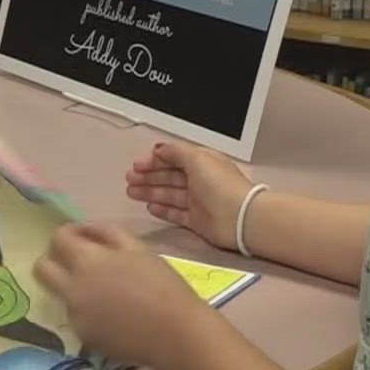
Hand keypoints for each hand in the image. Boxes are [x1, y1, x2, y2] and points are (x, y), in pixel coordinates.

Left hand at [35, 222, 217, 369]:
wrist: (175, 333)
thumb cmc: (162, 285)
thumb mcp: (138, 248)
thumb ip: (106, 232)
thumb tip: (84, 229)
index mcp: (87, 261)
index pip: (57, 238)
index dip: (68, 233)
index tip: (83, 237)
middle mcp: (72, 288)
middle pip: (42, 269)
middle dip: (54, 260)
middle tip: (79, 262)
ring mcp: (75, 316)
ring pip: (61, 294)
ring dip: (75, 287)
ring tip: (106, 294)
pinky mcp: (83, 337)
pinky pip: (77, 318)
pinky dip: (89, 312)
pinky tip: (114, 316)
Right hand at [124, 140, 253, 251]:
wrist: (239, 218)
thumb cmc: (220, 185)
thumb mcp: (197, 158)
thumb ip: (175, 152)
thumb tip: (159, 148)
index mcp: (202, 162)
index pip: (174, 158)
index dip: (155, 160)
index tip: (136, 165)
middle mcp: (200, 180)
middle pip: (169, 176)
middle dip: (149, 176)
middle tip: (129, 179)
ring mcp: (198, 201)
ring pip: (169, 194)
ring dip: (150, 191)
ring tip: (131, 192)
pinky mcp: (196, 221)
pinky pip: (175, 213)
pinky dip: (162, 209)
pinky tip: (149, 206)